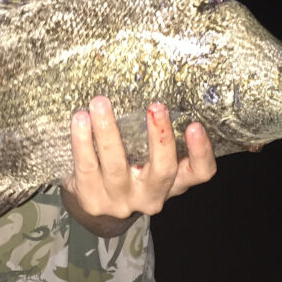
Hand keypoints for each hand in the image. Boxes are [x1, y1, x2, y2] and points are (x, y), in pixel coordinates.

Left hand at [62, 96, 215, 228]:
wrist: (95, 200)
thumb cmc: (128, 167)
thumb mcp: (149, 157)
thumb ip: (155, 134)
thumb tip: (153, 80)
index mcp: (174, 182)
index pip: (200, 173)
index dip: (202, 152)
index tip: (195, 125)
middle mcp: (151, 195)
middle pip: (164, 170)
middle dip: (160, 138)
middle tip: (155, 107)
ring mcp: (122, 201)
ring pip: (116, 166)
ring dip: (108, 131)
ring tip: (100, 103)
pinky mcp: (93, 200)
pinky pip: (87, 167)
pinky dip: (82, 141)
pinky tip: (80, 119)